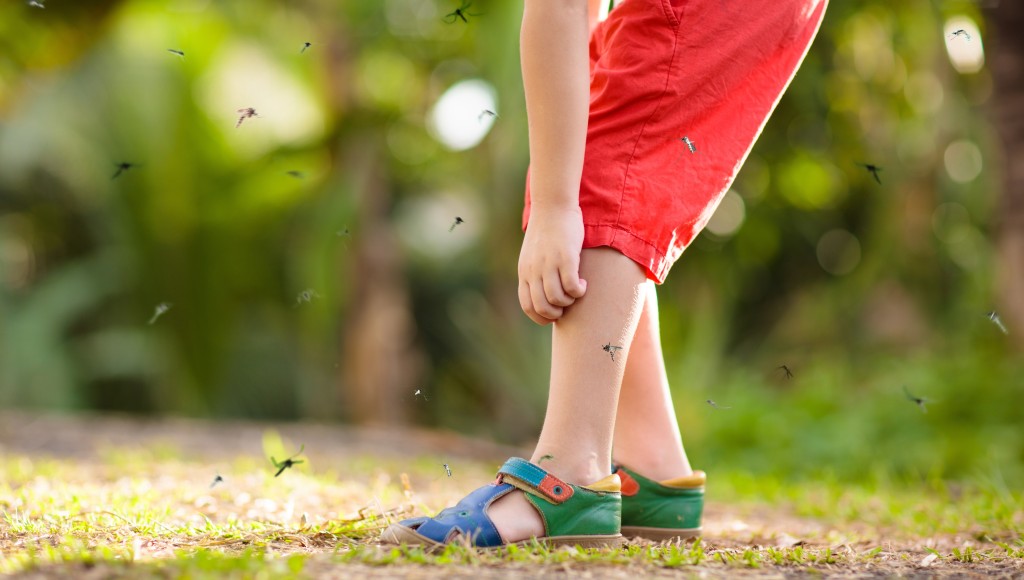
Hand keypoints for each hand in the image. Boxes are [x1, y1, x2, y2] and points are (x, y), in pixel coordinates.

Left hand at [517, 205, 587, 324]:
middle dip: (557, 313)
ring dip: (570, 301)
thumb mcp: (533, 254)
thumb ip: (535, 272)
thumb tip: (544, 293)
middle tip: (567, 303)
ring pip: (558, 299)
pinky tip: (583, 283)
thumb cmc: (547, 230)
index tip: (554, 314)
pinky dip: (579, 291)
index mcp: (524, 272)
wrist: (553, 206)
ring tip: (576, 290)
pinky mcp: (565, 257)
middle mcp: (534, 270)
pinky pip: (572, 286)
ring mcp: (549, 264)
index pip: (527, 306)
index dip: (541, 317)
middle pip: (542, 307)